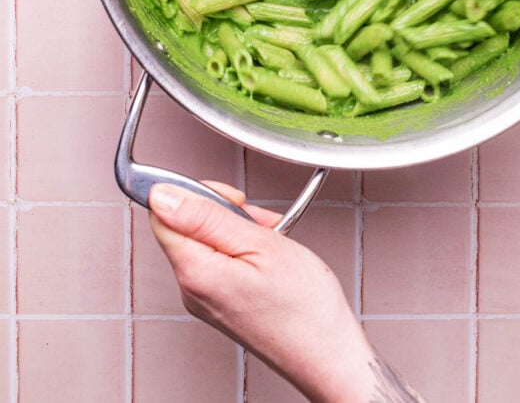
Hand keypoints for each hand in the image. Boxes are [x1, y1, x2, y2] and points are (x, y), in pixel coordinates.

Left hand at [148, 182, 424, 401]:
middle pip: (185, 225)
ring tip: (273, 240)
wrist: (326, 355)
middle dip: (225, 212)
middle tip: (260, 222)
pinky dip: (245, 249)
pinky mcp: (219, 304)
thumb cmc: (303, 307)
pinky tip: (270, 255)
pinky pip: (220, 260)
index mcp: (195, 271)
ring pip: (207, 240)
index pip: (161, 214)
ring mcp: (204, 299)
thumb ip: (207, 217)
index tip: (231, 201)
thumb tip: (163, 196)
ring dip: (240, 229)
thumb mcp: (261, 244)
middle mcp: (191, 288)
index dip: (196, 195)